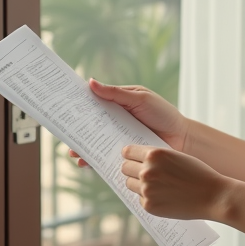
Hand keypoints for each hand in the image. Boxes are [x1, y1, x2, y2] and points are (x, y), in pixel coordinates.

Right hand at [67, 80, 189, 167]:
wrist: (182, 140)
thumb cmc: (163, 114)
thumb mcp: (140, 99)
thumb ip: (116, 93)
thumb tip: (91, 82)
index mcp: (117, 104)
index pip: (94, 102)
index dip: (78, 103)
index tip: (62, 103)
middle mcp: (114, 122)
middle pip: (90, 124)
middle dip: (75, 128)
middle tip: (63, 131)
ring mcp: (117, 138)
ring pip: (94, 142)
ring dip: (82, 146)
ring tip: (73, 151)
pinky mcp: (122, 155)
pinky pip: (104, 158)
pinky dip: (94, 160)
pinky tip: (86, 163)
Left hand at [120, 144, 230, 220]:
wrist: (212, 196)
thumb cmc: (197, 173)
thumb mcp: (176, 156)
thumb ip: (156, 158)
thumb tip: (136, 160)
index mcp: (154, 155)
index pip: (128, 152)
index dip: (130, 155)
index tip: (132, 158)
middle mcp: (147, 171)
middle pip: (125, 168)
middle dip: (132, 169)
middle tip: (144, 173)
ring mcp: (146, 190)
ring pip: (130, 184)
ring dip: (138, 184)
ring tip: (157, 185)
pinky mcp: (149, 206)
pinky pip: (140, 199)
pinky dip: (148, 198)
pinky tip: (164, 196)